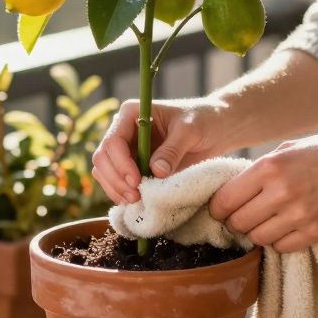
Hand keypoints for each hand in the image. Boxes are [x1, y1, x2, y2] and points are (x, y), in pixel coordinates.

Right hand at [92, 98, 231, 203]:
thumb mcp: (190, 131)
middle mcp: (123, 131)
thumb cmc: (202, 120)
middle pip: (103, 158)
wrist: (214, 128)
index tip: (137, 181)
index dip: (121, 164)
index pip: (114, 141)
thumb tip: (155, 171)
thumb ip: (172, 149)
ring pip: (105, 172)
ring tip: (136, 202)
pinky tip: (137, 202)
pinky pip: (117, 182)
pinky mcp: (133, 166)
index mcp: (131, 114)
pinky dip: (122, 194)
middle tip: (134, 197)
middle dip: (116, 180)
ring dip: (116, 189)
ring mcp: (126, 150)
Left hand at [208, 131, 317, 252]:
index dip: (217, 208)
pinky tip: (286, 227)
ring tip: (267, 220)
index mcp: (269, 167)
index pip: (225, 200)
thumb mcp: (289, 149)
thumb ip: (260, 170)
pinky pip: (282, 248)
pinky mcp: (317, 232)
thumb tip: (232, 191)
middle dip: (235, 222)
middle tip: (243, 216)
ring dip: (257, 232)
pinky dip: (279, 241)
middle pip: (238, 223)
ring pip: (258, 238)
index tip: (221, 209)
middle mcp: (282, 192)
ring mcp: (300, 215)